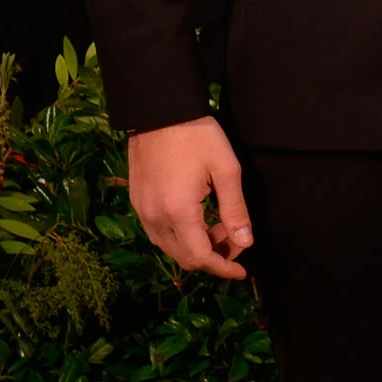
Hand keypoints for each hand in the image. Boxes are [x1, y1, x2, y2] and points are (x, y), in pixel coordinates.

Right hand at [127, 117, 254, 279]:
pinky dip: (179, 236)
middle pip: (184, 258)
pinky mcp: (137, 201)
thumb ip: (235, 210)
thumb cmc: (197, 135)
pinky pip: (157, 233)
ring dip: (195, 246)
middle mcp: (155, 217)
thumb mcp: (226, 170)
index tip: (241, 271)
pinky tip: (196, 219)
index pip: (201, 257)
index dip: (224, 268)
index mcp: (179, 212)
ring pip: (170, 247)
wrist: (160, 110)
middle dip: (212, 257)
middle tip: (234, 238)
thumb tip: (245, 243)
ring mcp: (142, 210)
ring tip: (217, 226)